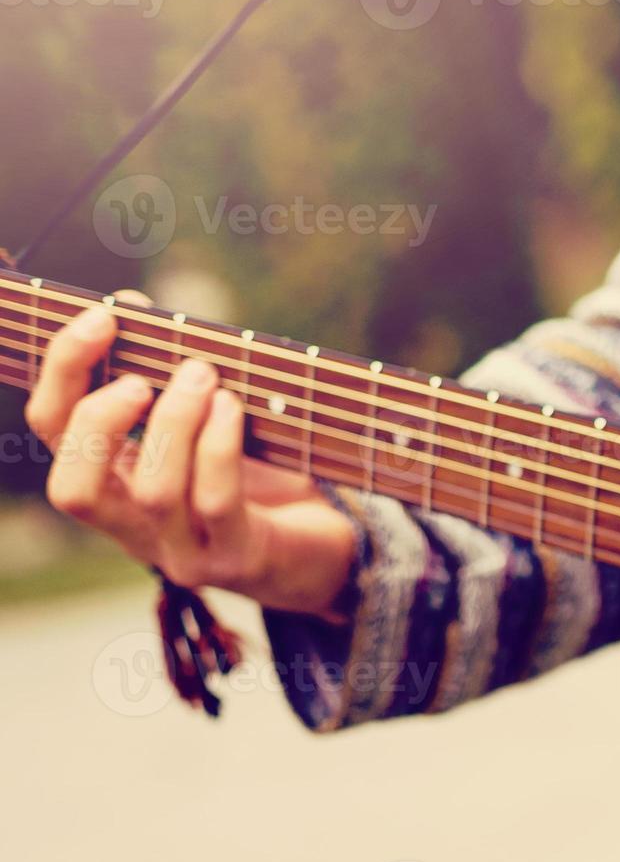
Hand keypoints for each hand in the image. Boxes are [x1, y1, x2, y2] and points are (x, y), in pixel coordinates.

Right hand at [24, 293, 355, 618]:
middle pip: (73, 487)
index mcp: (113, 485)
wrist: (321, 542)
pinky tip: (231, 406)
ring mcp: (184, 550)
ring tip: (202, 375)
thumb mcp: (203, 420)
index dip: (63, 374)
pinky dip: (219, 446)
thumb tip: (131, 303)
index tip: (102, 317)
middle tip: (144, 373)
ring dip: (174, 422)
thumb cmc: (258, 472)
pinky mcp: (238, 558)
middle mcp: (134, 528)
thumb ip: (165, 371)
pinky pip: (216, 500)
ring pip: (151, 492)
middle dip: (99, 417)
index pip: (55, 435)